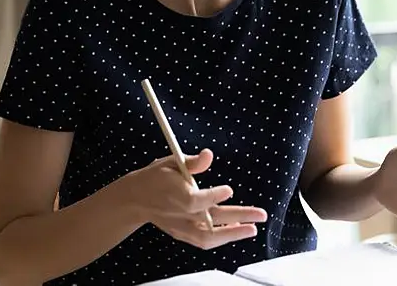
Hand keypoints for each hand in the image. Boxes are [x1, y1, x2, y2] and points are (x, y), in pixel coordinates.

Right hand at [125, 148, 267, 248]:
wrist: (135, 199)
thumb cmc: (154, 178)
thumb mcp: (171, 162)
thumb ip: (193, 162)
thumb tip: (209, 154)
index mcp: (178, 197)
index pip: (200, 200)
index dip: (216, 195)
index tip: (228, 190)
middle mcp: (182, 215)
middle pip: (213, 221)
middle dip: (239, 217)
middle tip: (261, 215)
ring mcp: (182, 227)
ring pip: (210, 237)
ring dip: (233, 233)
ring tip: (253, 229)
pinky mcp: (183, 234)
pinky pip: (204, 241)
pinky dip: (221, 238)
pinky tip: (236, 230)